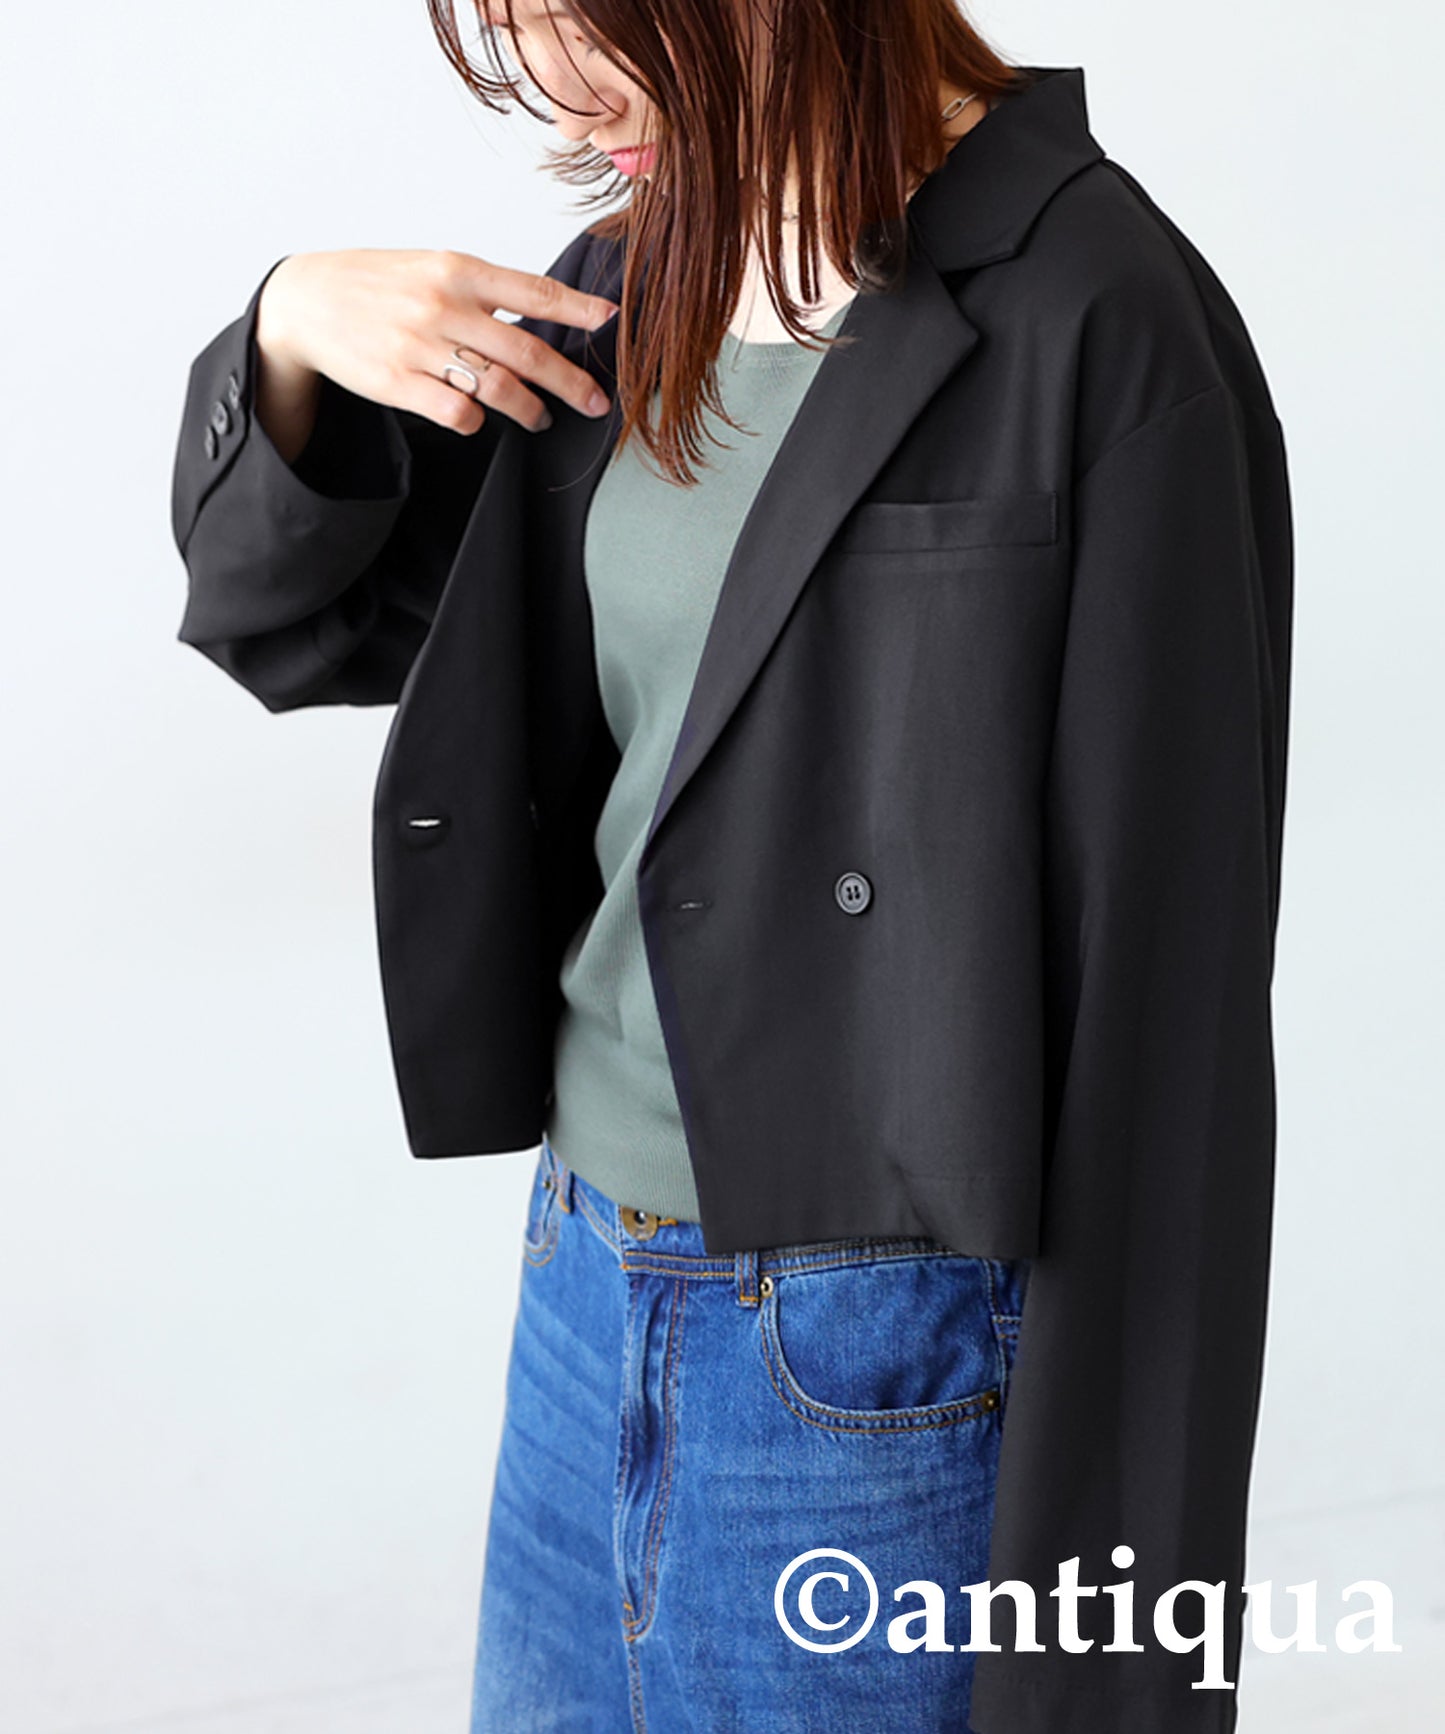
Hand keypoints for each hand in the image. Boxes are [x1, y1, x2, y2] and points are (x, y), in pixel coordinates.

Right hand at [256, 247, 618, 436]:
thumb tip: (541, 315)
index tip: (613, 320)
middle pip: (528, 353)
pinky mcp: (400, 383)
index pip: (534, 291)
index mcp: (458, 269)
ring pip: (499, 389)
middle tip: (595, 403)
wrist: (306, 301)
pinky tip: (477, 418)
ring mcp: (421, 346)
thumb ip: (482, 290)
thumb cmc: (377, 285)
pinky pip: (460, 415)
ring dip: (530, 411)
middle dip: (571, 383)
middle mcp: (444, 306)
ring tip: (540, 418)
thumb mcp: (430, 267)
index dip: (579, 309)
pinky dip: (477, 422)